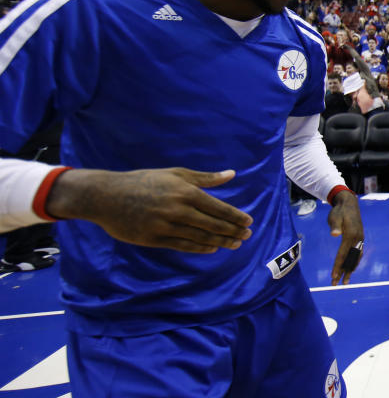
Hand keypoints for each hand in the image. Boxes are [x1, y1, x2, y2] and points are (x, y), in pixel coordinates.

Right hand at [47, 167, 251, 253]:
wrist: (107, 196)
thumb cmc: (143, 181)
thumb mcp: (175, 174)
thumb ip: (205, 178)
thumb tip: (232, 174)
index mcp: (185, 192)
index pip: (218, 208)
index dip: (235, 216)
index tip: (248, 222)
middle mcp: (178, 210)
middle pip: (213, 225)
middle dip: (233, 231)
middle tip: (247, 235)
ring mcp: (166, 226)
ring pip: (200, 237)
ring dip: (221, 241)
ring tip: (235, 243)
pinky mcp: (154, 239)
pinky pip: (183, 245)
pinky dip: (200, 248)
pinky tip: (212, 248)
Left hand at [327, 190, 363, 284]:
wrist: (349, 203)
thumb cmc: (339, 211)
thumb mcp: (334, 216)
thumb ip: (334, 226)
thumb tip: (334, 234)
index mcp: (351, 235)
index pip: (343, 254)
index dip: (338, 266)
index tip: (333, 276)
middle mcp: (357, 239)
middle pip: (350, 259)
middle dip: (343, 273)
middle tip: (335, 284)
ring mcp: (360, 239)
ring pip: (355, 258)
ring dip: (350, 270)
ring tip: (345, 281)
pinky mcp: (360, 239)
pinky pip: (357, 254)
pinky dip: (354, 263)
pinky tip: (351, 269)